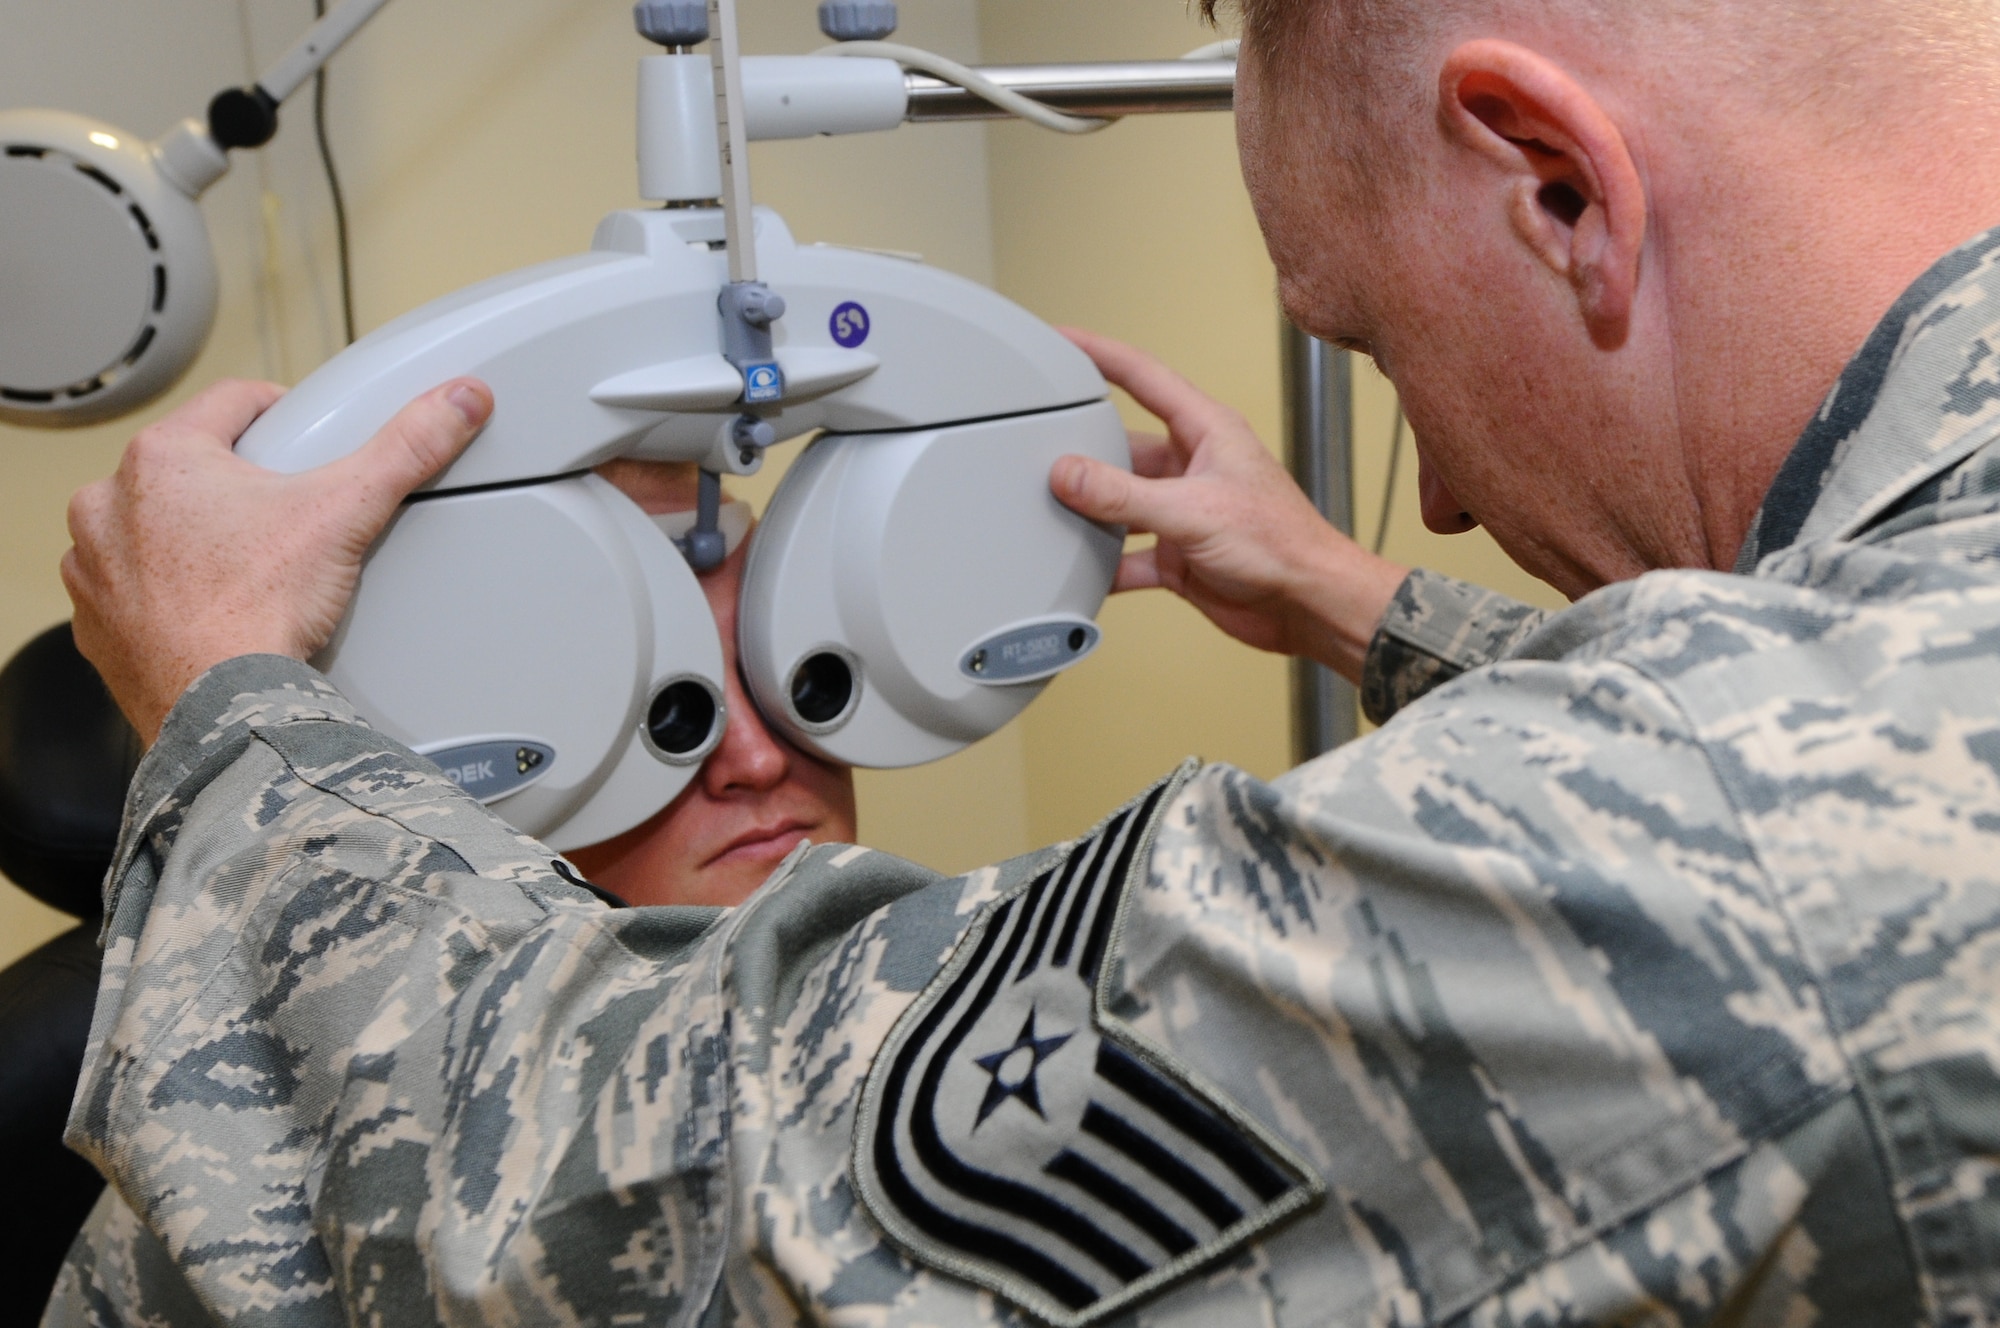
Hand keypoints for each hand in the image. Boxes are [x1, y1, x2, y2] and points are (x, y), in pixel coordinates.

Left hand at [63, 377, 494, 744]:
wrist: (215, 706)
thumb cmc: (255, 611)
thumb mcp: (347, 512)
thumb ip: (408, 447)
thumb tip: (458, 402)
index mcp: (163, 456)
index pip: (231, 403)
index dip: (281, 415)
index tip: (301, 440)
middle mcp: (110, 501)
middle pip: (190, 466)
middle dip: (236, 485)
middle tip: (283, 521)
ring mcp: (93, 562)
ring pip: (151, 523)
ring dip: (189, 535)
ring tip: (245, 568)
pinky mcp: (94, 618)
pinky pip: (130, 584)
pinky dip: (165, 590)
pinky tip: (209, 607)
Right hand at [1050, 329, 1407, 682]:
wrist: (1308, 604)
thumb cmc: (1283, 544)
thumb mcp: (1192, 511)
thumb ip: (1124, 495)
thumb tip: (1069, 474)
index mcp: (1205, 431)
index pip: (1143, 377)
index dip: (1100, 353)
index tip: (1062, 339)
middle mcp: (1193, 465)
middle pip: (1123, 447)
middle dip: (1084, 451)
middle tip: (1039, 449)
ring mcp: (1184, 511)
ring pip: (1121, 503)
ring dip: (1093, 514)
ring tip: (1052, 514)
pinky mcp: (1179, 554)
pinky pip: (1128, 554)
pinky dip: (1106, 564)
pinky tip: (1083, 571)